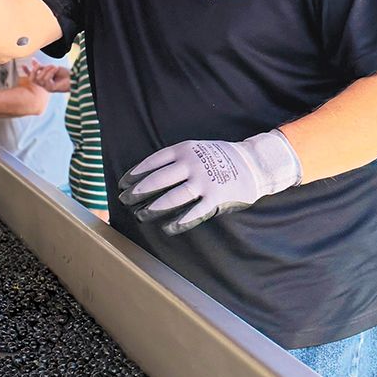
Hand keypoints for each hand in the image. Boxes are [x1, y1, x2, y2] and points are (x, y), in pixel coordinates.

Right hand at [22, 59, 70, 92]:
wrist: (74, 78)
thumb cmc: (64, 74)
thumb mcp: (51, 68)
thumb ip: (41, 66)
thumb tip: (33, 61)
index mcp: (43, 79)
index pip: (32, 76)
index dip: (26, 71)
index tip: (22, 65)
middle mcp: (44, 84)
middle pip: (32, 79)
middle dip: (34, 71)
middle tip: (38, 65)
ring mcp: (47, 87)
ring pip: (39, 78)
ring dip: (46, 70)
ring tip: (53, 66)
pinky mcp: (51, 89)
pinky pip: (46, 80)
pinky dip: (50, 73)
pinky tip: (55, 69)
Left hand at [118, 130, 300, 234]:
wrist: (253, 162)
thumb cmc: (219, 157)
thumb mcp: (196, 149)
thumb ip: (175, 159)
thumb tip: (147, 175)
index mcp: (184, 150)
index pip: (152, 162)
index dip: (135, 174)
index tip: (123, 184)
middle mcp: (191, 164)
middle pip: (157, 180)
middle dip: (137, 192)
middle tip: (124, 201)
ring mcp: (203, 182)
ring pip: (171, 198)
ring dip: (153, 208)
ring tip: (141, 215)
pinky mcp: (215, 198)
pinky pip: (192, 214)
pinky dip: (178, 222)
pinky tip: (167, 228)